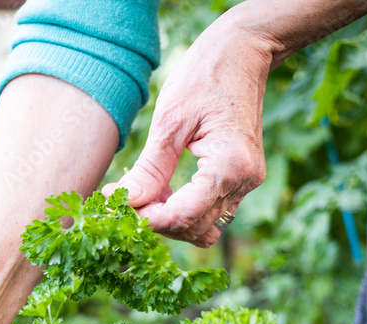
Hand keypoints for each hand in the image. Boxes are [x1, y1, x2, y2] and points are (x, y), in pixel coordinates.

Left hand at [103, 8, 276, 247]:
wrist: (242, 52)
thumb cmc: (205, 76)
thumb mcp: (169, 121)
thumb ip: (150, 169)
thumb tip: (125, 202)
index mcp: (229, 165)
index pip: (184, 216)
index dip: (148, 220)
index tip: (118, 207)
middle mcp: (244, 180)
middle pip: (195, 229)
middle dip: (157, 222)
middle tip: (125, 202)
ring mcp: (247, 182)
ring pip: (205, 227)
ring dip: (172, 220)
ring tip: (143, 197)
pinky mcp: (243, 179)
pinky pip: (212, 210)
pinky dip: (185, 210)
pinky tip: (162, 192)